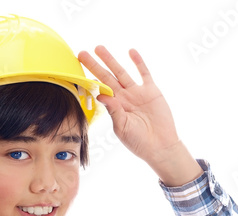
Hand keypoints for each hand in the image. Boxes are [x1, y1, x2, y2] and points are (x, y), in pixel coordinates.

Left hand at [79, 46, 202, 185]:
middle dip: (94, 65)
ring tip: (99, 48)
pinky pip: (144, 74)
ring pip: (121, 73)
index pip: (99, 90)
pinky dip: (138, 62)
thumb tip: (101, 95)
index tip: (77, 71)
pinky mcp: (151, 91)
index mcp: (114, 107)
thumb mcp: (122, 128)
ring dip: (111, 60)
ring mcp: (137, 93)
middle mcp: (123, 98)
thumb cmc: (139, 141)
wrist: (160, 146)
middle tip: (82, 53)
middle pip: (106, 77)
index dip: (89, 80)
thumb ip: (113, 111)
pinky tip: (131, 52)